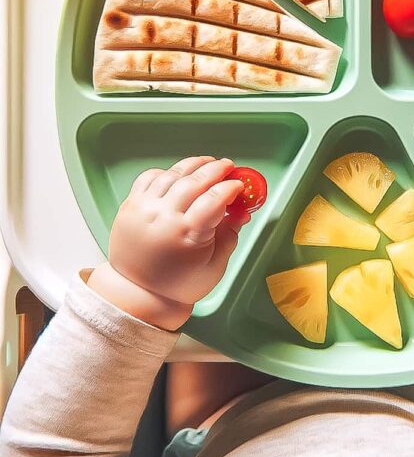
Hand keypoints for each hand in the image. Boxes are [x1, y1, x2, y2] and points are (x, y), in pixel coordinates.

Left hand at [88, 156, 246, 329]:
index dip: (230, 188)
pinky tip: (179, 174)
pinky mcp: (130, 206)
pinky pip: (149, 177)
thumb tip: (242, 212)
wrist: (137, 293)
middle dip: (216, 169)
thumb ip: (230, 235)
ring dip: (193, 164)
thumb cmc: (179, 284)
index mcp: (188, 234)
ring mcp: (144, 209)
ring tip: (207, 163)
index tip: (239, 185)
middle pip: (195, 181)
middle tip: (228, 166)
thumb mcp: (215, 266)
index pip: (214, 199)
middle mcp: (164, 217)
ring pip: (172, 174)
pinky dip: (166, 171)